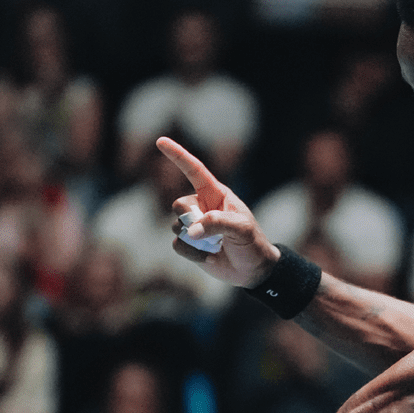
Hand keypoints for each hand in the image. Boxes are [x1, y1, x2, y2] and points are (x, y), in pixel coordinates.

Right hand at [159, 137, 281, 286]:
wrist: (253, 271)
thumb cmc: (252, 244)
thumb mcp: (242, 230)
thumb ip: (217, 223)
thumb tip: (190, 230)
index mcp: (216, 194)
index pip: (194, 170)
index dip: (177, 155)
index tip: (160, 141)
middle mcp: (202, 206)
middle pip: (179, 204)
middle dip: (188, 218)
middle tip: (210, 230)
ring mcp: (194, 225)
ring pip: (176, 226)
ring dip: (194, 239)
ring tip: (216, 245)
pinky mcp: (189, 244)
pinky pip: (178, 245)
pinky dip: (192, 253)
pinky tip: (209, 256)